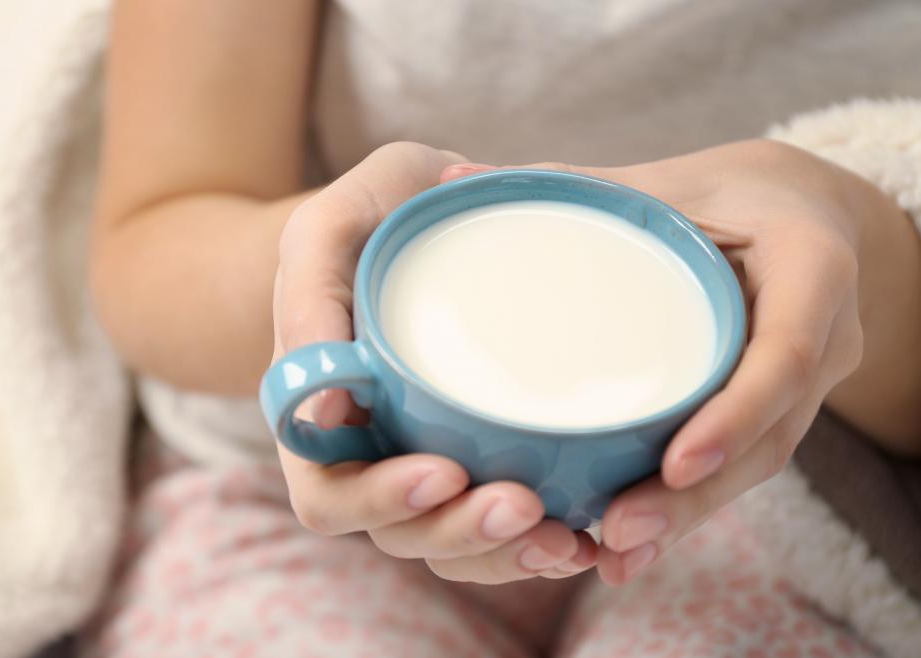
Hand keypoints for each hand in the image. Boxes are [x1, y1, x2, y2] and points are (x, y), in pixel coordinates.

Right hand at [272, 142, 598, 583]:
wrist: (423, 209)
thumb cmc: (368, 215)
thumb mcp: (328, 225)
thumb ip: (311, 296)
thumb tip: (330, 405)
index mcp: (319, 413)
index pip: (329, 494)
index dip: (381, 501)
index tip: (444, 472)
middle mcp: (368, 454)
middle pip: (399, 533)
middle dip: (462, 533)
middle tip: (525, 505)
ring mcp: (426, 461)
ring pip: (454, 546)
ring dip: (507, 554)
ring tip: (570, 537)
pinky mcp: (482, 458)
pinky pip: (502, 528)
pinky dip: (544, 541)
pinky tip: (590, 534)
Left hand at [443, 139, 868, 585]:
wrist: (794, 211)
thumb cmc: (718, 191)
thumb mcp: (660, 179)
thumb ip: (569, 187)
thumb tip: (450, 180)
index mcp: (809, 263)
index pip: (787, 351)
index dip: (736, 413)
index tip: (675, 462)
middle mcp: (824, 331)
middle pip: (771, 434)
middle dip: (696, 495)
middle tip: (619, 530)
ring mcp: (807, 381)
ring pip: (756, 464)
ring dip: (687, 515)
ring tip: (615, 550)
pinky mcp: (778, 409)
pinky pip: (739, 464)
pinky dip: (687, 506)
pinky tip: (630, 546)